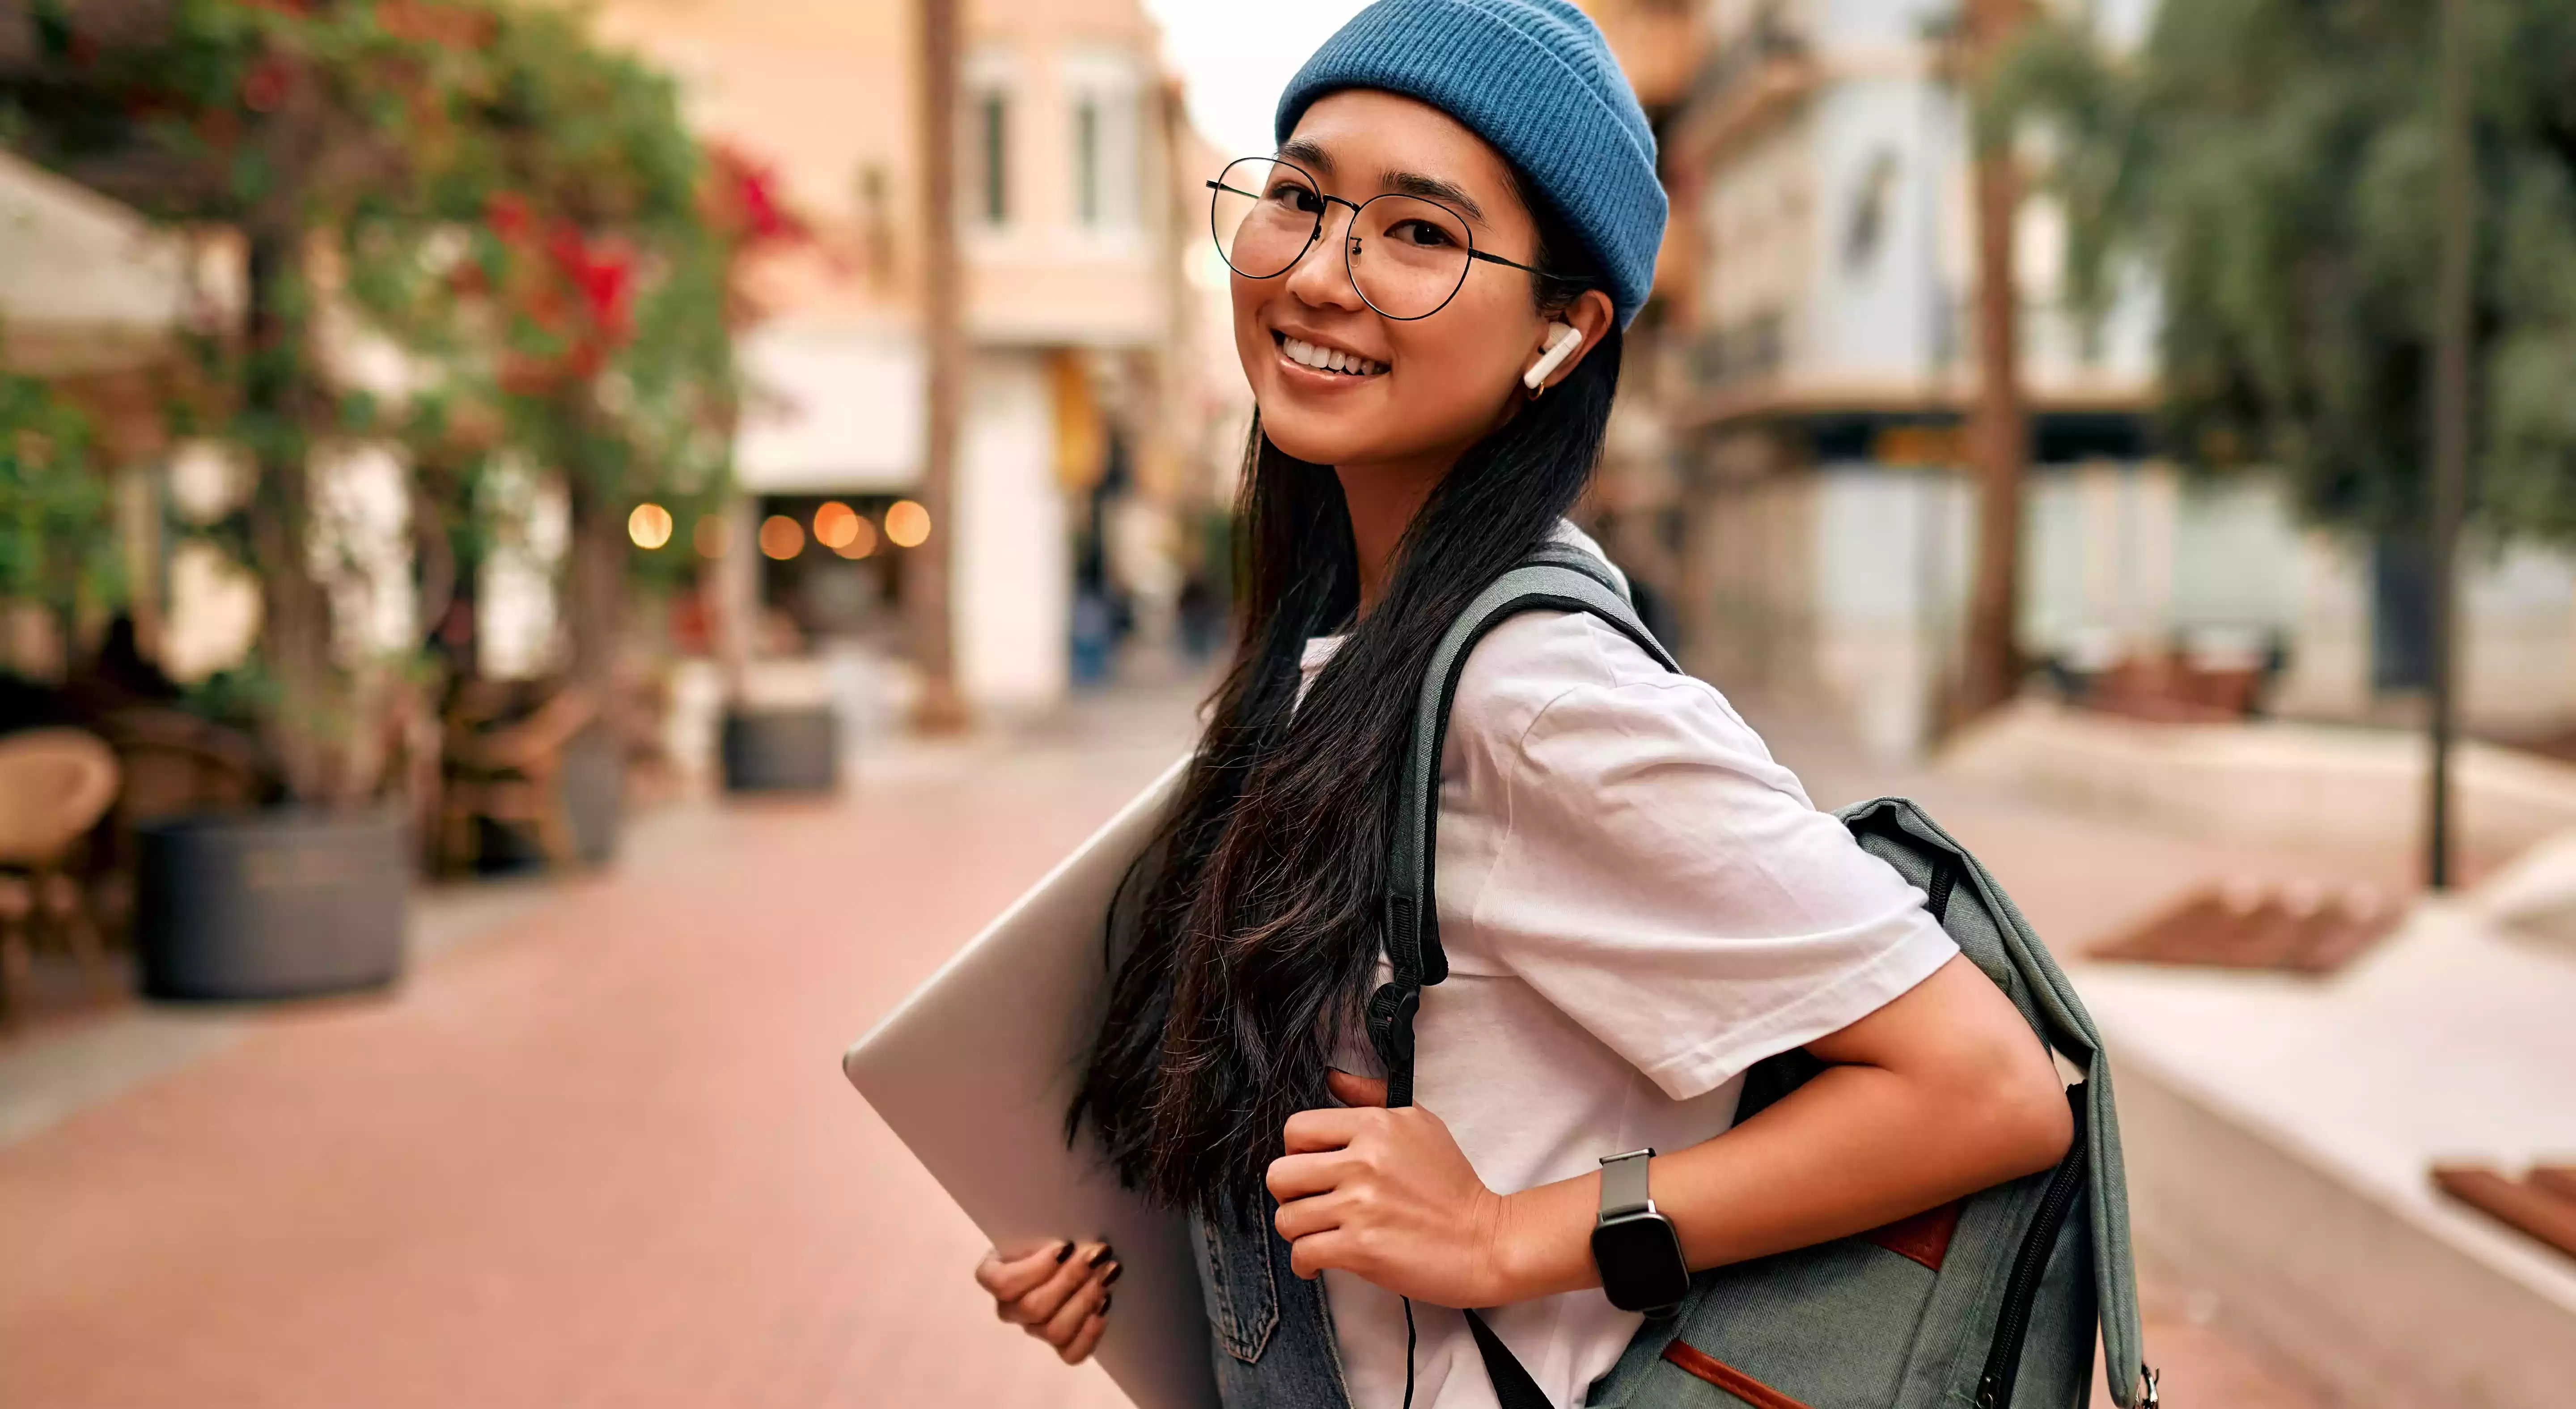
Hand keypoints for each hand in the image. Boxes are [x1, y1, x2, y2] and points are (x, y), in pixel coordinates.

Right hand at [973, 1238, 1117, 1363]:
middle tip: (1097, 1255)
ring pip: (1053, 1331)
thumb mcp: (1045, 1223)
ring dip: (1084, 1300)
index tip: (1065, 1246)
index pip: (1000, 1283)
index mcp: (995, 1273)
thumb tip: (1070, 1241)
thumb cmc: (1055, 1233)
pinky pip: (1072, 1353)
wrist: (1078, 1252)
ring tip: (1107, 1273)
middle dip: (1070, 1279)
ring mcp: (1035, 1329)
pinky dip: (1090, 1332)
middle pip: (1032, 1307)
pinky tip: (1105, 1305)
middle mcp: (1011, 1308)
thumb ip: (1046, 1227)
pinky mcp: (1062, 1345)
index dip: (1034, 1269)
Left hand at [1265, 1069, 1512, 1308]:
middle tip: (1308, 1202)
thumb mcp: (1420, 1124)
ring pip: (1286, 1218)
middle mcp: (1364, 1161)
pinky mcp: (1361, 1248)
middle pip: (1280, 1174)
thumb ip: (1372, 1097)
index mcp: (1376, 1126)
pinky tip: (1320, 1261)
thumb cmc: (1453, 1186)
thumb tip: (1334, 1078)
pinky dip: (1305, 1263)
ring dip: (1298, 1231)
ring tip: (1318, 1233)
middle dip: (1288, 1193)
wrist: (1485, 1240)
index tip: (1312, 1169)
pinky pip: (1303, 1253)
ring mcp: (1361, 1206)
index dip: (1296, 1152)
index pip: (1297, 1129)